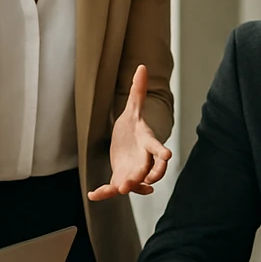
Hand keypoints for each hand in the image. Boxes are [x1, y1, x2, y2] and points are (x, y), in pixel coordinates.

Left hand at [89, 65, 171, 200]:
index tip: (168, 155)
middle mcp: (144, 161)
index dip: (163, 153)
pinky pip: (113, 189)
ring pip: (134, 184)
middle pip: (149, 171)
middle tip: (141, 182)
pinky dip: (103, 193)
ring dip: (129, 188)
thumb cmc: (133, 127)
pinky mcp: (121, 179)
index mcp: (148, 144)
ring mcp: (133, 172)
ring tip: (120, 189)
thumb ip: (138, 91)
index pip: (158, 149)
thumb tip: (142, 66)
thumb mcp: (133, 109)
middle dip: (145, 177)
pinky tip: (92, 194)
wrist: (127, 142)